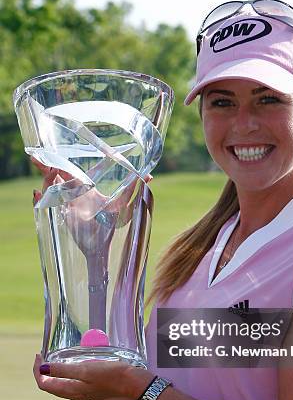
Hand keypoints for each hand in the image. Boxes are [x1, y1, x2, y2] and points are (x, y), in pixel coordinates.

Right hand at [32, 157, 152, 257]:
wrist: (102, 247)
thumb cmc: (111, 226)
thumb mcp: (123, 205)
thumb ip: (132, 189)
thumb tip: (150, 176)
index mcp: (84, 189)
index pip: (69, 172)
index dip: (59, 162)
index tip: (50, 152)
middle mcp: (72, 196)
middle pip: (55, 177)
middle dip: (45, 167)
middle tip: (36, 159)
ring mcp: (65, 206)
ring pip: (50, 189)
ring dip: (46, 181)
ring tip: (50, 176)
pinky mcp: (60, 217)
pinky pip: (46, 206)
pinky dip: (39, 200)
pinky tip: (37, 194)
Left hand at [33, 353, 154, 399]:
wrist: (133, 383)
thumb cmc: (110, 375)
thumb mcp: (86, 370)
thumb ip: (64, 370)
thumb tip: (43, 368)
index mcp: (71, 391)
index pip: (45, 384)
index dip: (38, 371)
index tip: (39, 355)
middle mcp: (75, 394)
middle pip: (51, 385)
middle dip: (43, 371)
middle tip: (43, 355)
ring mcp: (83, 392)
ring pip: (60, 384)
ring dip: (53, 373)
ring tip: (52, 358)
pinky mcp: (92, 388)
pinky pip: (71, 382)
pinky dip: (64, 374)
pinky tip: (70, 364)